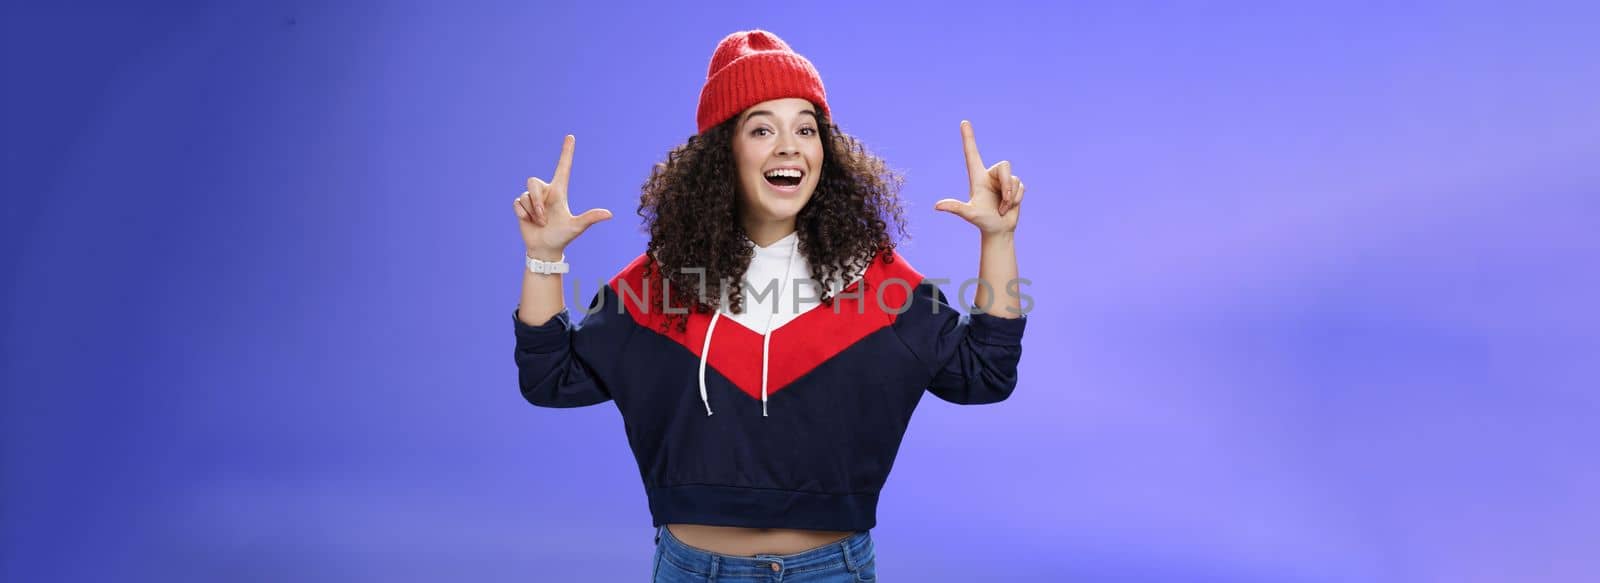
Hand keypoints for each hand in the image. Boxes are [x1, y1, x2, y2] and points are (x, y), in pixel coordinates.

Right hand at [514, 134, 612, 257]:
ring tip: (539, 222)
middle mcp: (546, 192)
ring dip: (532, 212)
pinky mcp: (521, 206)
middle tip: (543, 218)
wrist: (545, 249)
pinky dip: (523, 215)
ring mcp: (533, 199)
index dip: (566, 152)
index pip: (563, 168)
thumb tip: (610, 214)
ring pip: (526, 196)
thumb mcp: (576, 227)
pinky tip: (529, 222)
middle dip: (536, 201)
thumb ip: (590, 218)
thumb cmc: (562, 237)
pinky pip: (518, 204)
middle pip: (533, 181)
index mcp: (559, 192)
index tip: (570, 136)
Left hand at [934, 120, 1023, 234]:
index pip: (971, 153)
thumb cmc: (982, 222)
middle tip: (1003, 201)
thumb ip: (956, 208)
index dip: (968, 138)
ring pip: (1013, 179)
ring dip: (1011, 196)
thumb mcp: (969, 214)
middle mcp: (990, 175)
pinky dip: (1017, 199)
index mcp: (977, 177)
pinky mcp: (1014, 186)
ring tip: (1002, 207)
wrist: (998, 230)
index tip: (964, 122)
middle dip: (1007, 184)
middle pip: (1005, 166)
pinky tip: (1009, 206)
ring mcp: (1003, 180)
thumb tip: (937, 206)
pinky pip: (1021, 187)